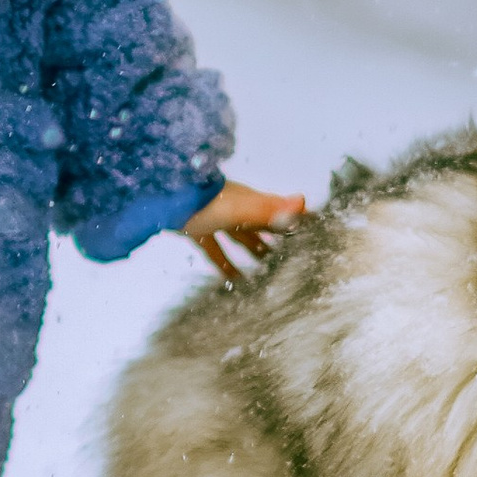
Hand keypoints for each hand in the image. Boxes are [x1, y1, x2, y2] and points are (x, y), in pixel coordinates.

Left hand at [184, 180, 306, 282]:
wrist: (163, 199)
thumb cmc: (204, 202)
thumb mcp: (240, 208)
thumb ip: (269, 209)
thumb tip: (304, 201)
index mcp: (248, 201)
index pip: (278, 210)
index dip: (294, 219)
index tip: (313, 228)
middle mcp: (234, 208)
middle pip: (259, 225)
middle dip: (274, 238)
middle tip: (290, 256)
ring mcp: (214, 218)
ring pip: (238, 236)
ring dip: (251, 251)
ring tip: (265, 271)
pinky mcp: (196, 230)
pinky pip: (215, 249)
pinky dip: (224, 262)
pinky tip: (230, 278)